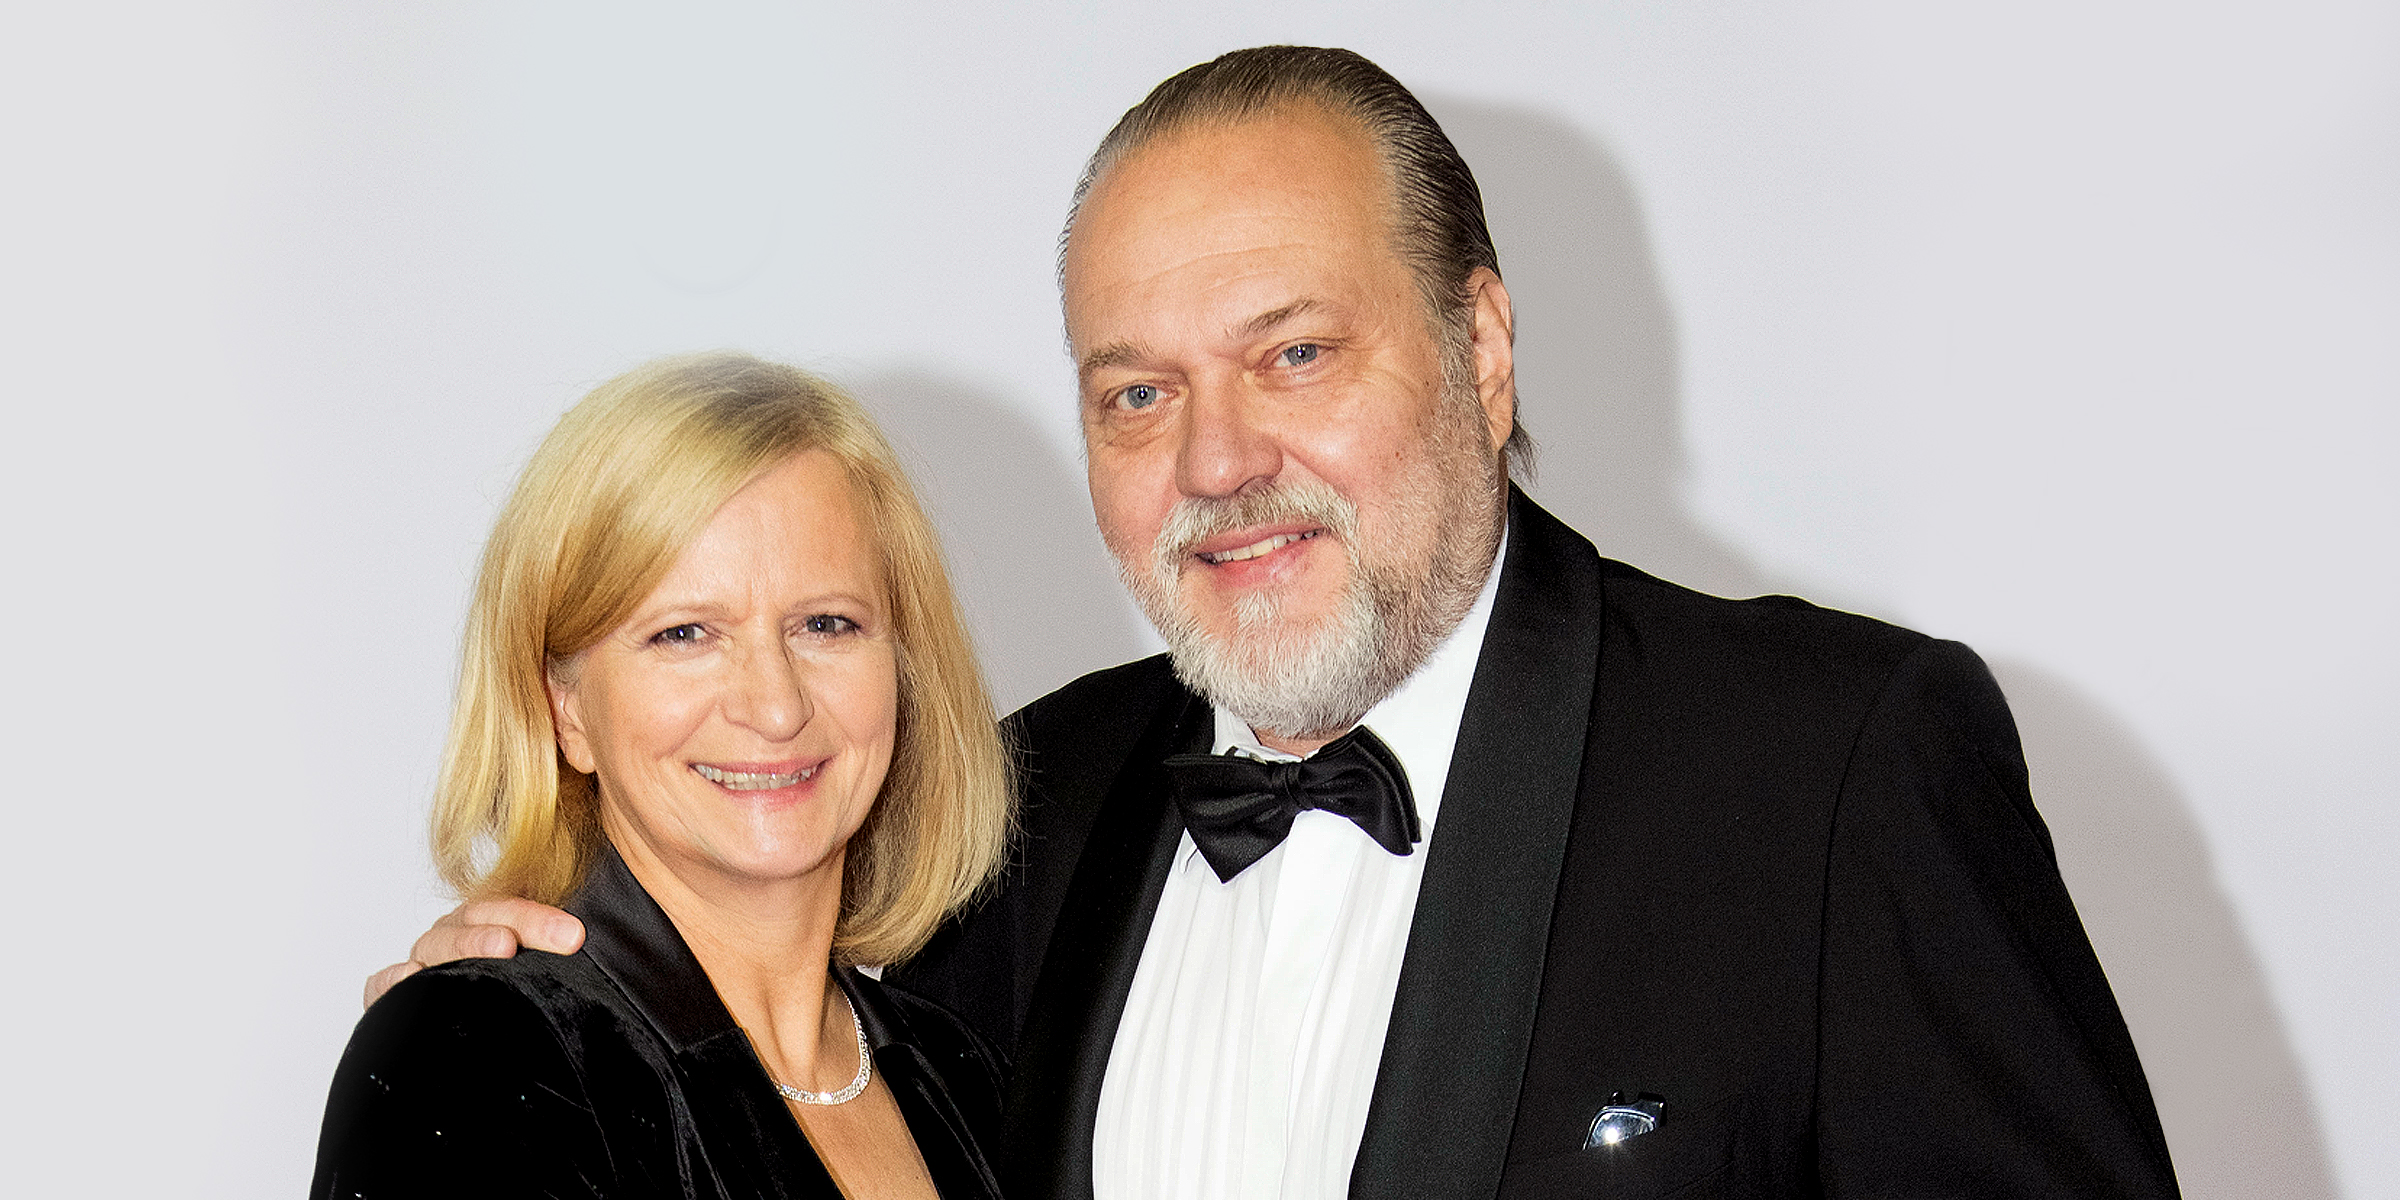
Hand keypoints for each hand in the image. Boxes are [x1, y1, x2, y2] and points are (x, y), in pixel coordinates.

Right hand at [362, 897, 585, 1007]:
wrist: (472, 1058)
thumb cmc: (519, 1010)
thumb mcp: (543, 981)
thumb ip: (563, 966)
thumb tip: (596, 950)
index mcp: (493, 924)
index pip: (515, 909)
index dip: (541, 919)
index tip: (574, 936)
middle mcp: (457, 939)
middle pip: (479, 918)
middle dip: (516, 925)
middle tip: (546, 939)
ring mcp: (424, 966)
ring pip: (437, 943)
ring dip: (468, 944)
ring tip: (501, 948)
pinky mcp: (392, 1000)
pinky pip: (383, 986)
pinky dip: (393, 981)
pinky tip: (411, 978)